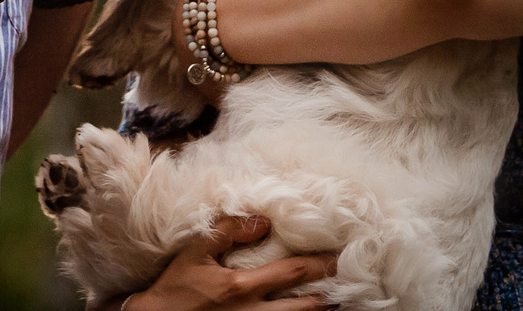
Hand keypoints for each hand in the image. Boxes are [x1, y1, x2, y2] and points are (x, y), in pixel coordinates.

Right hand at [127, 216, 335, 309]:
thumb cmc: (175, 289)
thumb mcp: (195, 253)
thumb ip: (227, 232)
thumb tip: (262, 220)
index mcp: (242, 287)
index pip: (292, 273)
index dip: (319, 265)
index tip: (338, 256)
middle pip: (304, 306)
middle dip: (329, 293)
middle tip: (347, 282)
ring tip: (335, 301)